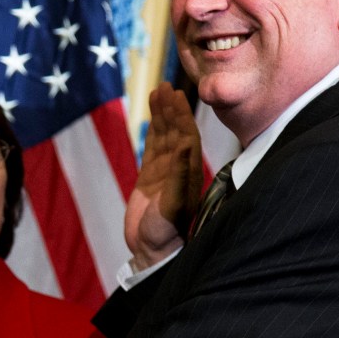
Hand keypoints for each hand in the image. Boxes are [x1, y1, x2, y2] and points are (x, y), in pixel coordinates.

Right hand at [125, 82, 202, 270]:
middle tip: (166, 85)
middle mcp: (180, 168)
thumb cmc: (166, 233)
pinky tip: (151, 117)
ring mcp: (165, 172)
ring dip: (162, 115)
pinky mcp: (150, 178)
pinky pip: (152, 148)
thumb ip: (178, 175)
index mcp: (189, 172)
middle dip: (172, 109)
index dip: (182, 115)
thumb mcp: (172, 204)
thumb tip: (184, 144)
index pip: (187, 135)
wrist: (152, 252)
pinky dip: (152, 131)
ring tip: (158, 91)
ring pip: (164, 136)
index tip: (176, 94)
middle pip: (176, 131)